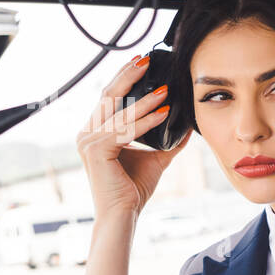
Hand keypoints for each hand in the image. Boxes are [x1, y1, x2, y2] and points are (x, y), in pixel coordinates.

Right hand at [76, 54, 190, 219]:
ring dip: (145, 100)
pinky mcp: (96, 150)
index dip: (124, 77)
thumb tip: (187, 124)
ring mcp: (88, 140)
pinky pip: (125, 130)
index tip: (141, 62)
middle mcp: (87, 132)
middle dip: (129, 76)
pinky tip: (164, 113)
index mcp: (96, 131)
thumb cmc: (133, 189)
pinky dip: (146, 120)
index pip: (110, 97)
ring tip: (166, 90)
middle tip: (146, 60)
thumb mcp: (155, 158)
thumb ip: (169, 140)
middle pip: (109, 96)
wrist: (123, 214)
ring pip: (120, 112)